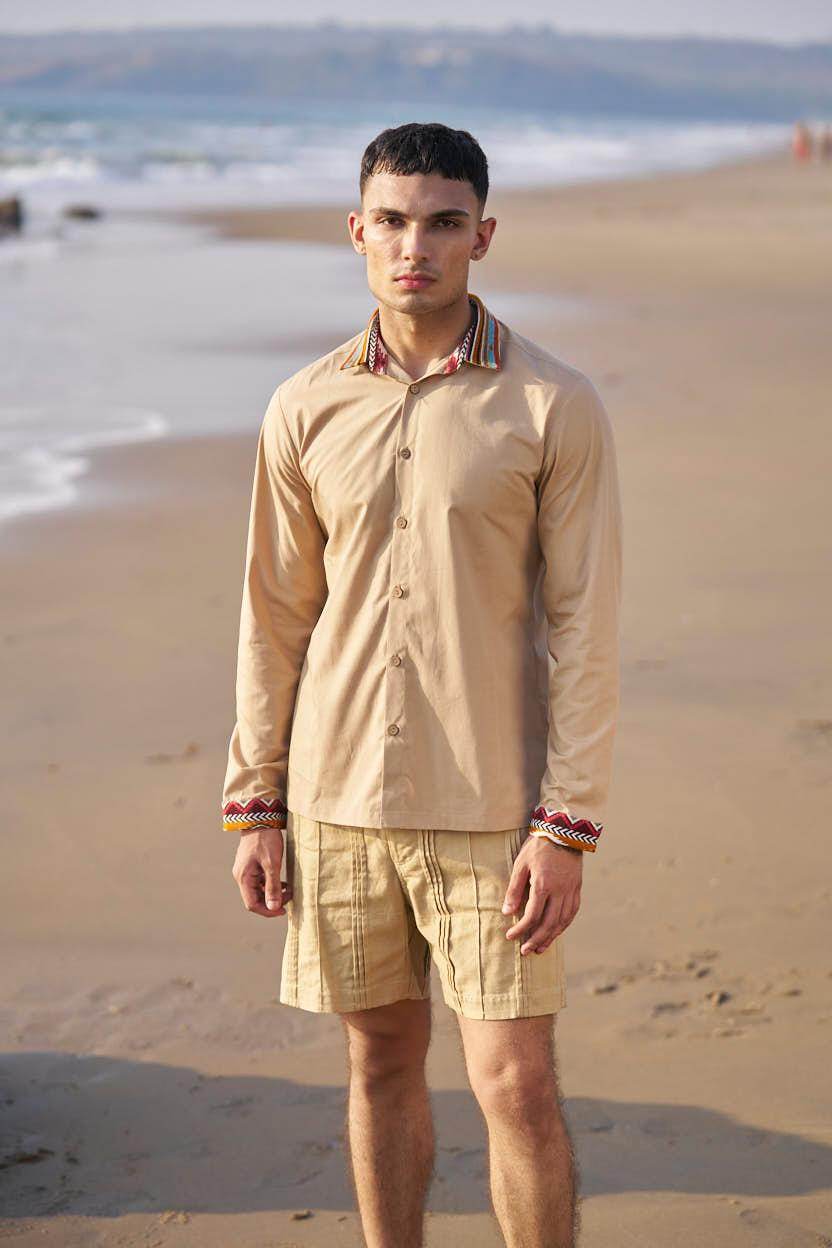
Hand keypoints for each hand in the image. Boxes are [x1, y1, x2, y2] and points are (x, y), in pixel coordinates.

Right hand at [231, 827, 292, 917]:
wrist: (260, 818)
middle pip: (255, 898)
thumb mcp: (272, 864)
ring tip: (289, 889)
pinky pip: (259, 881)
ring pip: (258, 890)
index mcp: (244, 878)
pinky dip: (270, 884)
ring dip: (272, 892)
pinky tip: (283, 882)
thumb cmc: (266, 840)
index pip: (252, 904)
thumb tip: (273, 907)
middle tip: (289, 897)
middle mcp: (241, 876)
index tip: (283, 910)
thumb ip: (273, 886)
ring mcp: (245, 870)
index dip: (268, 910)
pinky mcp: (251, 865)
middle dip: (272, 901)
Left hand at [502, 836, 582, 954]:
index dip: (521, 929)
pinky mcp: (578, 888)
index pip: (532, 915)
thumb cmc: (538, 846)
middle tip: (525, 951)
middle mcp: (560, 891)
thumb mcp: (521, 864)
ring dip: (551, 936)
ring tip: (540, 947)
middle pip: (549, 923)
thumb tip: (507, 912)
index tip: (511, 937)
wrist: (564, 830)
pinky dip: (564, 925)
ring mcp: (571, 890)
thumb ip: (514, 889)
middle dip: (536, 939)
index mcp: (544, 885)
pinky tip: (556, 931)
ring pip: (563, 921)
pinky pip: (572, 912)